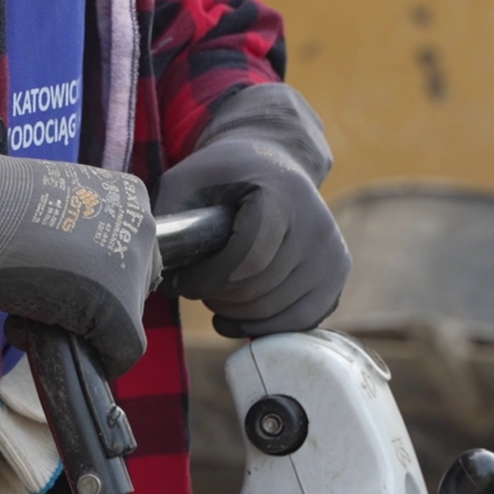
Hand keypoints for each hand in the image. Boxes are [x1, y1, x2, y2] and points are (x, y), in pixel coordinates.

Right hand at [0, 118, 159, 378]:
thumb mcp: (52, 207)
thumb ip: (77, 234)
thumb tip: (74, 271)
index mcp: (129, 196)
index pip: (129, 253)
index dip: (96, 277)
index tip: (59, 279)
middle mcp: (141, 228)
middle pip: (133, 285)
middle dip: (94, 301)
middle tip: (48, 300)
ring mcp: (135, 270)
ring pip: (125, 319)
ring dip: (88, 327)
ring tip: (37, 318)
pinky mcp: (121, 314)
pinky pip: (122, 350)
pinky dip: (95, 358)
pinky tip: (53, 343)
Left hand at [157, 85, 349, 338]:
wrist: (276, 165)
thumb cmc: (225, 175)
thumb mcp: (188, 179)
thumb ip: (170, 216)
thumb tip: (157, 267)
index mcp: (283, 195)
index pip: (248, 259)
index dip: (207, 279)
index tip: (181, 279)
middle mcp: (318, 225)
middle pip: (259, 290)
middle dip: (215, 297)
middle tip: (194, 288)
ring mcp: (332, 255)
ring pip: (275, 312)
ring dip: (235, 314)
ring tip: (213, 296)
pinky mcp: (336, 278)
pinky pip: (297, 323)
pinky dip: (261, 328)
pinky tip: (234, 317)